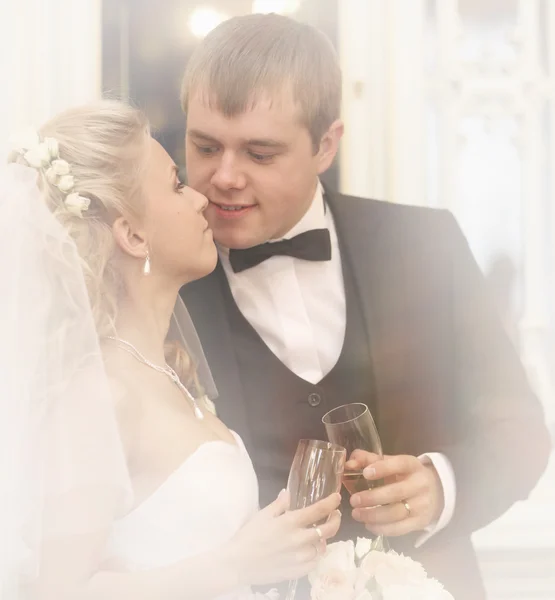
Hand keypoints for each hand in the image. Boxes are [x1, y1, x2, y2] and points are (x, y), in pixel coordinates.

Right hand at [226, 490, 341, 585]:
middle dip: (335, 520)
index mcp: (290, 522)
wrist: (238, 563)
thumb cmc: (248, 536)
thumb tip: (288, 492)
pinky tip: (312, 550)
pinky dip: (316, 555)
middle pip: (327, 530)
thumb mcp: (262, 515)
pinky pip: (314, 563)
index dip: (331, 503)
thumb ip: (279, 504)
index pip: (318, 510)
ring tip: (321, 534)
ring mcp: (299, 558)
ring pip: (321, 547)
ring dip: (324, 539)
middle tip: (335, 515)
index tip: (337, 498)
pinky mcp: (296, 572)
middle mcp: (299, 540)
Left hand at [347, 450, 443, 535]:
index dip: (383, 468)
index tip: (365, 473)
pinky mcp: (420, 522)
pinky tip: (368, 525)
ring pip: (397, 513)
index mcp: (412, 465)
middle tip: (353, 500)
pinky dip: (382, 528)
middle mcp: (420, 484)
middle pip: (396, 492)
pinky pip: (400, 529)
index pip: (399, 464)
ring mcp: (422, 505)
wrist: (435, 492)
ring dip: (373, 515)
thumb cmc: (404, 475)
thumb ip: (368, 460)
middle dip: (372, 497)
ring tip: (356, 514)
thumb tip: (348, 464)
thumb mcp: (390, 463)